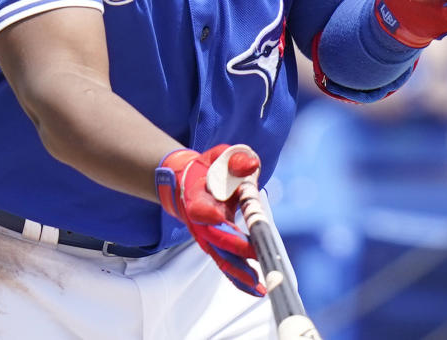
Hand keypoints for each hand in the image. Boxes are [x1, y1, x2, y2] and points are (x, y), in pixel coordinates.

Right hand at [156, 145, 264, 295]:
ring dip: (239, 273)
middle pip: (216, 240)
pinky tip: (256, 289)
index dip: (215, 218)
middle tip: (259, 258)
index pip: (204, 211)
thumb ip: (236, 160)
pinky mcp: (214, 246)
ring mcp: (205, 238)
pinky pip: (225, 264)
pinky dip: (238, 278)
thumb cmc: (208, 168)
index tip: (230, 222)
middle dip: (237, 250)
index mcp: (197, 198)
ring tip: (260, 287)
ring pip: (221, 258)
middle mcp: (199, 223)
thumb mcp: (221, 157)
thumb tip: (251, 164)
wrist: (186, 183)